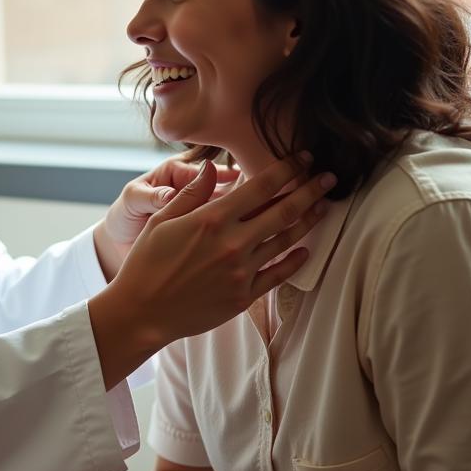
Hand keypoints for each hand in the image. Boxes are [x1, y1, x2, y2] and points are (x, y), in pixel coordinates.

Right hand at [89, 154, 334, 389]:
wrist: (142, 313)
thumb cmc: (146, 264)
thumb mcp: (161, 221)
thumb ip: (191, 193)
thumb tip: (211, 167)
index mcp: (212, 219)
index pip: (261, 186)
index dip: (287, 168)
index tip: (303, 158)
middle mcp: (233, 243)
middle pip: (284, 210)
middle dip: (310, 190)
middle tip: (328, 177)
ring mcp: (242, 271)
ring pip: (286, 240)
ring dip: (308, 221)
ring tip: (322, 207)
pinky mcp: (244, 296)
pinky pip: (279, 275)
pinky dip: (295, 260)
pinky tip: (305, 250)